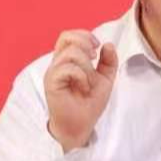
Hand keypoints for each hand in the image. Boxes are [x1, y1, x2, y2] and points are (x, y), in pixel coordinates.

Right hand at [44, 30, 117, 151]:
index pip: (68, 36)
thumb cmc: (89, 103)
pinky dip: (81, 76)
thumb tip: (108, 44)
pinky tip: (84, 87)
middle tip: (94, 58)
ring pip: (71, 53)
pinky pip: (67, 68)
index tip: (97, 46)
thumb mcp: (105, 79)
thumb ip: (108, 62)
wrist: (82, 125)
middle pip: (66, 37)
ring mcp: (53, 72)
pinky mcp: (51, 83)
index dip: (84, 35)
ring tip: (88, 82)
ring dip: (87, 66)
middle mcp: (58, 64)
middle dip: (85, 43)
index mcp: (67, 60)